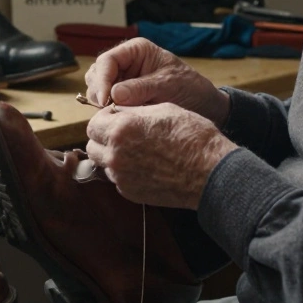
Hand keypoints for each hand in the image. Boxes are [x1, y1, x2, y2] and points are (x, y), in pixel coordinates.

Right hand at [85, 38, 229, 124]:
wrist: (203, 105)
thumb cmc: (190, 88)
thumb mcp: (168, 85)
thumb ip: (141, 88)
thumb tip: (114, 95)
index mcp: (135, 51)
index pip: (107, 61)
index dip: (102, 80)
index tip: (106, 100)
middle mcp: (125, 63)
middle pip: (96, 74)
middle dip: (99, 92)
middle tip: (109, 110)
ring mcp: (122, 81)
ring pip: (97, 89)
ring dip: (101, 103)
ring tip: (116, 115)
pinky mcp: (123, 98)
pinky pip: (106, 103)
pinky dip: (108, 112)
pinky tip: (119, 119)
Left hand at [85, 104, 237, 208]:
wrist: (210, 172)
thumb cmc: (191, 136)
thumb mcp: (162, 109)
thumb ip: (133, 110)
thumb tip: (117, 111)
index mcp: (121, 129)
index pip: (93, 123)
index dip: (106, 119)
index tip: (118, 118)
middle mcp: (115, 155)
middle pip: (92, 145)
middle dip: (104, 138)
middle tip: (124, 134)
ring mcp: (121, 177)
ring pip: (103, 163)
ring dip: (112, 155)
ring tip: (136, 150)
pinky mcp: (130, 192)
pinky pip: (117, 178)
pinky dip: (124, 171)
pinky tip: (145, 165)